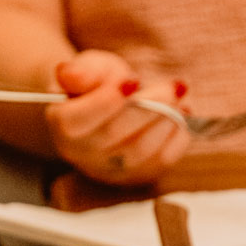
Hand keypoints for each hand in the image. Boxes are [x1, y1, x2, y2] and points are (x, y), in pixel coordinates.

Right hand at [47, 51, 192, 184]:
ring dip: (166, 122)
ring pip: (140, 151)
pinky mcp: (137, 176)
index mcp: (62, 125)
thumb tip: (70, 76)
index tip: (132, 80)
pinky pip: (160, 162)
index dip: (106, 101)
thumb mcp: (87, 69)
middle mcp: (83, 154)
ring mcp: (111, 171)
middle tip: (174, 86)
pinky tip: (183, 114)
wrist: (104, 111)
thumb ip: (81, 70)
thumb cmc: (95, 85)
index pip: (77, 120)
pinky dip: (177, 138)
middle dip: (149, 107)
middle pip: (115, 135)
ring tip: (180, 98)